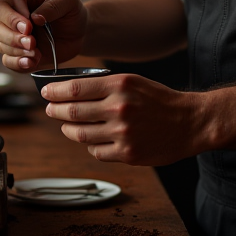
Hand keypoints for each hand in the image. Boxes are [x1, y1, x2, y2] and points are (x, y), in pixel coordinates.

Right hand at [0, 0, 87, 73]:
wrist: (79, 31)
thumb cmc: (71, 9)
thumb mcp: (68, 0)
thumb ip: (53, 6)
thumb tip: (36, 17)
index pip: (3, 7)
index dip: (11, 19)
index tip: (28, 28)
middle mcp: (12, 16)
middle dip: (13, 38)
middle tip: (32, 43)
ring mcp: (14, 35)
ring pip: (1, 45)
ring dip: (18, 52)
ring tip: (37, 54)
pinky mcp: (19, 53)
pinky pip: (9, 61)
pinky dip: (18, 64)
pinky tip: (31, 63)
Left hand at [41, 73, 208, 165]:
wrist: (190, 122)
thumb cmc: (159, 100)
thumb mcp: (132, 81)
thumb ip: (104, 86)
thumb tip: (71, 90)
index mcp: (120, 85)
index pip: (75, 88)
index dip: (55, 91)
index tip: (46, 92)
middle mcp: (119, 108)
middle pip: (73, 112)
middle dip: (55, 111)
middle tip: (50, 109)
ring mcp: (123, 133)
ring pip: (81, 134)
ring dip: (68, 129)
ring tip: (66, 125)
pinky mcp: (128, 154)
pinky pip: (96, 151)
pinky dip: (90, 145)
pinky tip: (92, 139)